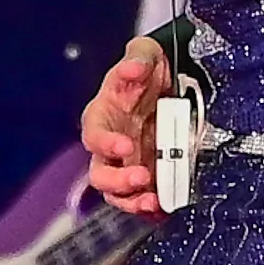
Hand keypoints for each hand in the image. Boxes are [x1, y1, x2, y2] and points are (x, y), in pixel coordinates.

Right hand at [81, 36, 172, 218]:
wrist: (170, 80)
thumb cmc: (147, 69)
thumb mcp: (143, 54)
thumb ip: (138, 59)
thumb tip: (134, 67)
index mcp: (103, 116)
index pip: (94, 135)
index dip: (105, 144)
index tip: (125, 146)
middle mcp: (110, 145)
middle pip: (100, 174)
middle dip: (118, 181)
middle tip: (142, 177)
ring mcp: (127, 164)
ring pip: (117, 194)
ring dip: (133, 201)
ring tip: (154, 201)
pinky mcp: (146, 176)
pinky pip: (141, 199)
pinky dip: (151, 210)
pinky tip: (165, 209)